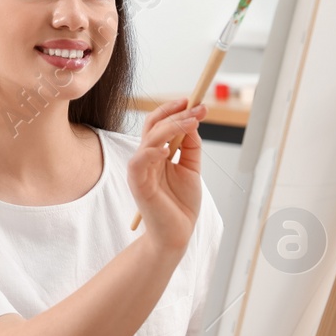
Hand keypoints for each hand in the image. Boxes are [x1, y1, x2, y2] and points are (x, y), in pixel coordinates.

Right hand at [128, 97, 204, 252]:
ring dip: (170, 127)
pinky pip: (139, 162)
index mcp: (156, 153)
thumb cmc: (181, 205)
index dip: (175, 111)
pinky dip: (151, 152)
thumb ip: (190, 147)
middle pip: (153, 125)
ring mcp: (140, 170)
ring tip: (191, 121)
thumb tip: (193, 122)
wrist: (176, 233)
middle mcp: (146, 158)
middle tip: (197, 107)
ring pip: (148, 138)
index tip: (196, 102)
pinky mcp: (137, 184)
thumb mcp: (191, 169)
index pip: (160, 124)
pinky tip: (166, 149)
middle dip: (175, 113)